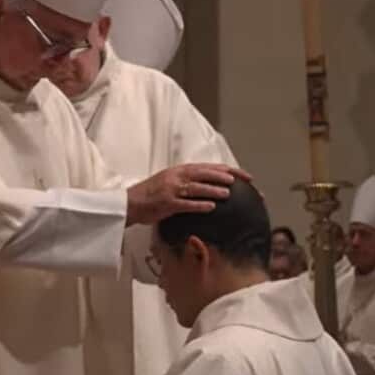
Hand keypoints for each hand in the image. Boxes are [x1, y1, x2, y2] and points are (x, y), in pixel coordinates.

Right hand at [125, 163, 250, 225]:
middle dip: (225, 177)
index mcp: (180, 170)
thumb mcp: (169, 181)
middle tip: (242, 181)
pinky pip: (186, 204)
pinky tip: (211, 207)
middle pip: (205, 173)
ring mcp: (171, 189)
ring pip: (197, 187)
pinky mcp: (166, 203)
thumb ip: (187, 180)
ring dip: (213, 189)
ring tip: (228, 193)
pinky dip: (199, 205)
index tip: (244, 175)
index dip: (227, 170)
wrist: (130, 202)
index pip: (208, 167)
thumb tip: (209, 184)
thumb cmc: (150, 194)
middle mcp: (177, 176)